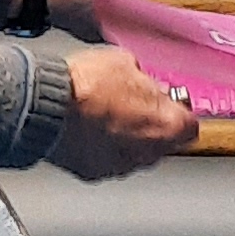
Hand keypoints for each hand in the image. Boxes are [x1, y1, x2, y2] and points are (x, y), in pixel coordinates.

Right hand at [49, 42, 198, 180]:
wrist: (44, 105)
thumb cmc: (86, 84)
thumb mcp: (126, 62)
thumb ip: (144, 78)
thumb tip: (142, 80)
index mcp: (167, 126)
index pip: (190, 127)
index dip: (178, 113)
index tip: (169, 103)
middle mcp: (148, 153)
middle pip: (163, 143)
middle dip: (152, 126)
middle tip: (136, 107)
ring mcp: (121, 166)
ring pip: (135, 154)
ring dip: (128, 139)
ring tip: (107, 117)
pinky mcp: (94, 173)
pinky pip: (107, 161)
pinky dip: (103, 149)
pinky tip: (90, 130)